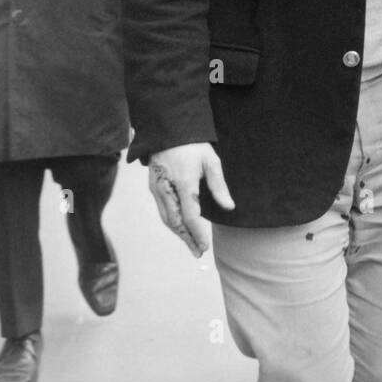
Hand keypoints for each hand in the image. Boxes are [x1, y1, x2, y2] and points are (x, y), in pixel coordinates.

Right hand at [148, 143, 234, 257]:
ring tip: (191, 244)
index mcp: (183, 182)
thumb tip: (229, 207)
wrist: (169, 130)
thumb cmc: (194, 145)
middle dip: (187, 239)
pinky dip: (171, 223)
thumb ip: (218, 186)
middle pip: (175, 222)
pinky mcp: (153, 186)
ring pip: (166, 218)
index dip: (197, 233)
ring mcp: (157, 188)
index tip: (205, 245)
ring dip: (178, 233)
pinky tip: (180, 228)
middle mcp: (166, 188)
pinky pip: (162, 210)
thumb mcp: (211, 161)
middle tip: (199, 252)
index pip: (190, 216)